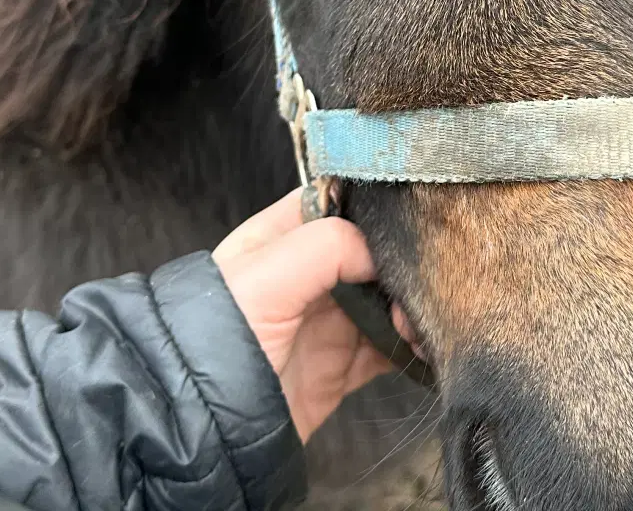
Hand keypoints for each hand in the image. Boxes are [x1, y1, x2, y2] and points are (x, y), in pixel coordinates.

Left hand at [211, 188, 413, 442]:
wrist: (206, 432)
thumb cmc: (214, 341)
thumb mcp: (263, 277)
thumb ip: (326, 246)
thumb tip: (382, 253)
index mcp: (281, 238)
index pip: (337, 200)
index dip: (375, 204)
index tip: (413, 216)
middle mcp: (307, 275)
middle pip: (373, 253)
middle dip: (404, 265)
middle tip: (422, 285)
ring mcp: (326, 322)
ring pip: (388, 301)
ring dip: (414, 309)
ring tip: (423, 325)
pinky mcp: (340, 366)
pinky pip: (389, 348)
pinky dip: (413, 347)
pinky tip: (426, 348)